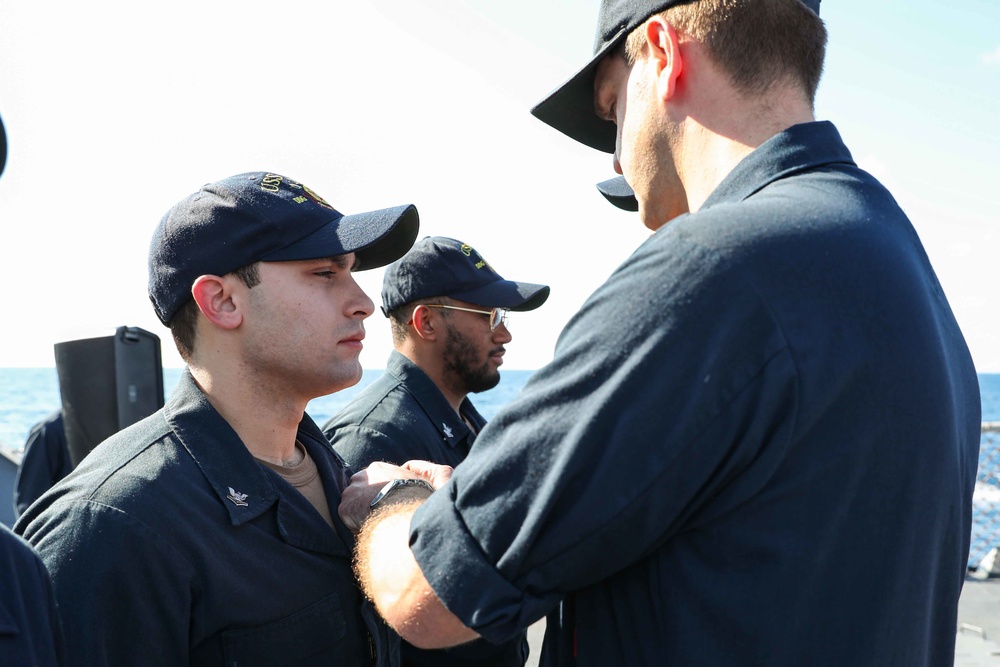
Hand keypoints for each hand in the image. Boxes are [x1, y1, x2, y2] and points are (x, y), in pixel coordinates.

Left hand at [338, 461, 452, 532]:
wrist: (402, 512)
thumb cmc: (417, 498)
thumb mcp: (427, 478)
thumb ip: (425, 474)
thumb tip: (427, 473)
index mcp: (378, 468)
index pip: (372, 480)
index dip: (377, 494)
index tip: (383, 504)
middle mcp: (362, 476)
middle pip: (359, 490)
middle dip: (365, 502)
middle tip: (377, 516)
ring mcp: (351, 491)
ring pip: (352, 505)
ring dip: (360, 514)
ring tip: (374, 526)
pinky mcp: (344, 507)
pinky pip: (348, 520)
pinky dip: (356, 527)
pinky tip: (369, 531)